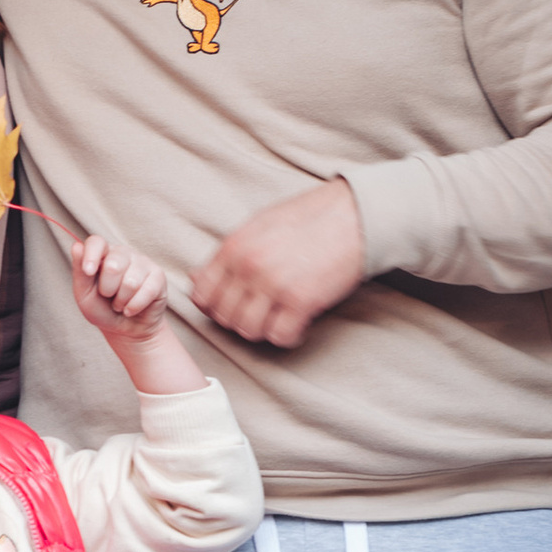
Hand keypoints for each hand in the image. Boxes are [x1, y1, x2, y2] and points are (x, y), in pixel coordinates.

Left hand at [69, 232, 168, 339]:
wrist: (125, 330)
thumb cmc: (102, 309)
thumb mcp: (84, 294)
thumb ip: (79, 271)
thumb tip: (77, 246)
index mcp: (103, 253)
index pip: (97, 242)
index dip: (91, 255)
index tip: (88, 272)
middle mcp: (123, 253)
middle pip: (113, 266)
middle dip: (107, 290)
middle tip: (108, 296)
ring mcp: (143, 262)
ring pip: (131, 282)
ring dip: (121, 301)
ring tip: (120, 304)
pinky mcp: (158, 276)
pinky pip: (147, 291)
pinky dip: (134, 306)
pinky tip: (131, 309)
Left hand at [191, 176, 364, 350]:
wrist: (355, 215)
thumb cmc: (309, 218)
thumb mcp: (259, 226)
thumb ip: (228, 253)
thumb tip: (196, 277)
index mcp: (234, 246)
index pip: (201, 294)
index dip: (214, 307)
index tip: (233, 306)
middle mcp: (248, 266)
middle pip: (224, 317)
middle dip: (240, 320)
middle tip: (261, 313)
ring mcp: (273, 284)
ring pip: (248, 330)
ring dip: (264, 329)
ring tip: (279, 318)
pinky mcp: (301, 300)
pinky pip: (280, 336)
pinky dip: (288, 336)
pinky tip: (298, 323)